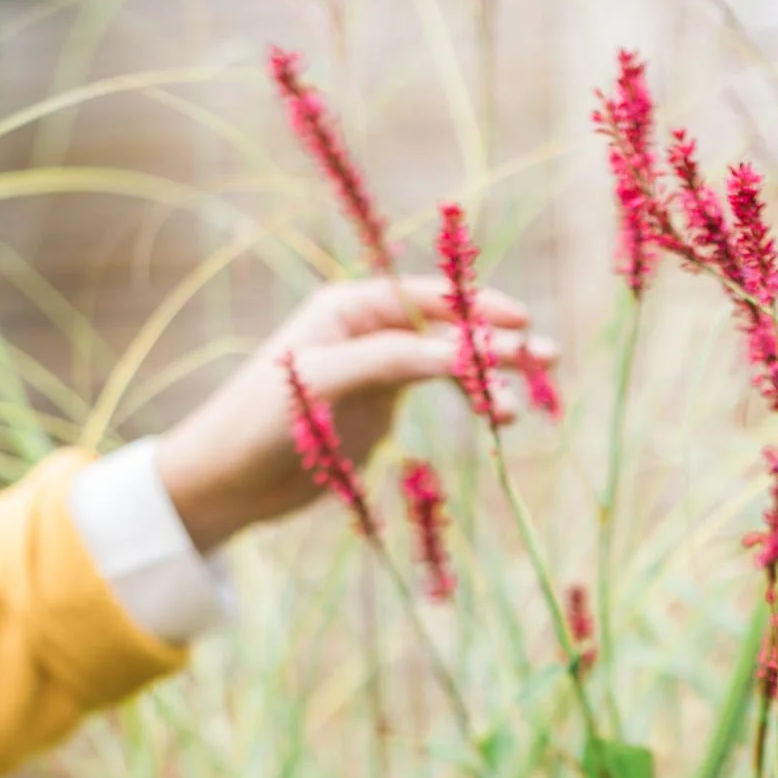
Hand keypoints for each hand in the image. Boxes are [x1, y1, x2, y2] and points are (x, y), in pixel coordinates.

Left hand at [156, 275, 553, 551]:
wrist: (231, 478)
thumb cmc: (262, 420)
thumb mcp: (326, 383)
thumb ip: (392, 362)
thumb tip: (459, 355)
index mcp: (350, 306)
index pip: (427, 298)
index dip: (478, 308)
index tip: (523, 322)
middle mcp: (368, 329)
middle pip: (447, 327)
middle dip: (496, 343)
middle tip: (546, 361)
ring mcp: (378, 367)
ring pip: (449, 362)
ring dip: (488, 380)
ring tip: (522, 408)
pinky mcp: (381, 406)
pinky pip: (438, 392)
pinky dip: (469, 401)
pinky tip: (498, 418)